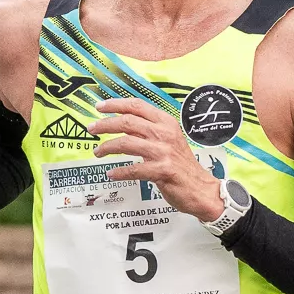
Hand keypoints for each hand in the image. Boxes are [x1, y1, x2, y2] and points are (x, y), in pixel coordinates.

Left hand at [91, 98, 224, 222]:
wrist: (201, 189)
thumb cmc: (182, 165)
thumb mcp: (168, 140)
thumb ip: (148, 130)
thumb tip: (123, 124)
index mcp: (166, 122)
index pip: (137, 106)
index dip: (116, 104)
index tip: (100, 107)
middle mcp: (164, 134)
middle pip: (127, 122)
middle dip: (105, 124)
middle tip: (92, 129)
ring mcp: (163, 152)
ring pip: (126, 143)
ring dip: (107, 147)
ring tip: (97, 152)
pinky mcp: (162, 171)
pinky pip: (133, 169)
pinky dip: (119, 172)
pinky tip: (111, 174)